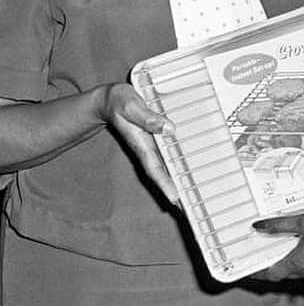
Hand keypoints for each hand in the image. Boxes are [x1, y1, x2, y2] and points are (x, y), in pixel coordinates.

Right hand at [96, 82, 178, 206]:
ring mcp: (151, 144)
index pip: (154, 168)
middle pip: (162, 173)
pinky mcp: (155, 137)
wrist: (110, 98)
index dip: (165, 183)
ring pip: (165, 165)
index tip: (174, 198)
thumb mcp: (131, 105)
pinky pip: (167, 153)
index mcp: (141, 144)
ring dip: (176, 179)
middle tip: (187, 206)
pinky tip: (186, 168)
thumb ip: (147, 117)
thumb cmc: (119, 101)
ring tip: (191, 194)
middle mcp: (147, 148)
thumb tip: (169, 129)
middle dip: (173, 189)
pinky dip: (176, 163)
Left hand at [252, 206, 303, 281]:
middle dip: (276, 265)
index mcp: (300, 262)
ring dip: (294, 262)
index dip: (258, 273)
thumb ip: (281, 224)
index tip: (249, 271)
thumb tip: (261, 227)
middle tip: (268, 253)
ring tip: (291, 246)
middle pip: (286, 273)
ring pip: (303, 270)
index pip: (272, 274)